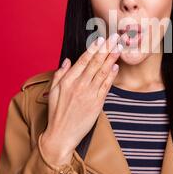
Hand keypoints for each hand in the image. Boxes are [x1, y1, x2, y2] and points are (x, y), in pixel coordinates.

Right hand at [40, 33, 122, 165]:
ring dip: (111, 59)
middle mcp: (79, 85)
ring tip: (118, 48)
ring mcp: (89, 94)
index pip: (83, 60)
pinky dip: (111, 76)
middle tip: (114, 38)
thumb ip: (60, 74)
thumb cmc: (56, 114)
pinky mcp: (97, 104)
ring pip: (102, 72)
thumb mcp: (53, 92)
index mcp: (67, 81)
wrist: (61, 135)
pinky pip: (106, 86)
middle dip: (106, 49)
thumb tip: (67, 60)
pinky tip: (116, 67)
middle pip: (95, 63)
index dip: (93, 48)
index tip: (101, 39)